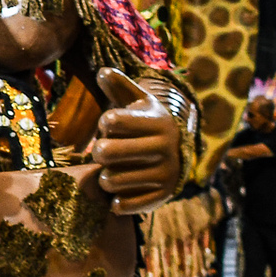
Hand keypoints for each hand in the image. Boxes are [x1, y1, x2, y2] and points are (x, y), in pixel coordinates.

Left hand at [89, 68, 182, 214]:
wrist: (177, 153)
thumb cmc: (145, 124)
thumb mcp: (137, 101)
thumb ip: (119, 85)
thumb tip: (103, 72)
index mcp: (156, 121)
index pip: (112, 120)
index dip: (106, 123)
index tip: (111, 124)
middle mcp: (164, 148)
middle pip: (105, 152)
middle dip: (98, 152)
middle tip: (104, 151)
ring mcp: (165, 174)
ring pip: (110, 180)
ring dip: (105, 176)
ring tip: (114, 170)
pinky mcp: (162, 196)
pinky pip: (125, 204)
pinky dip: (116, 200)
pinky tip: (120, 192)